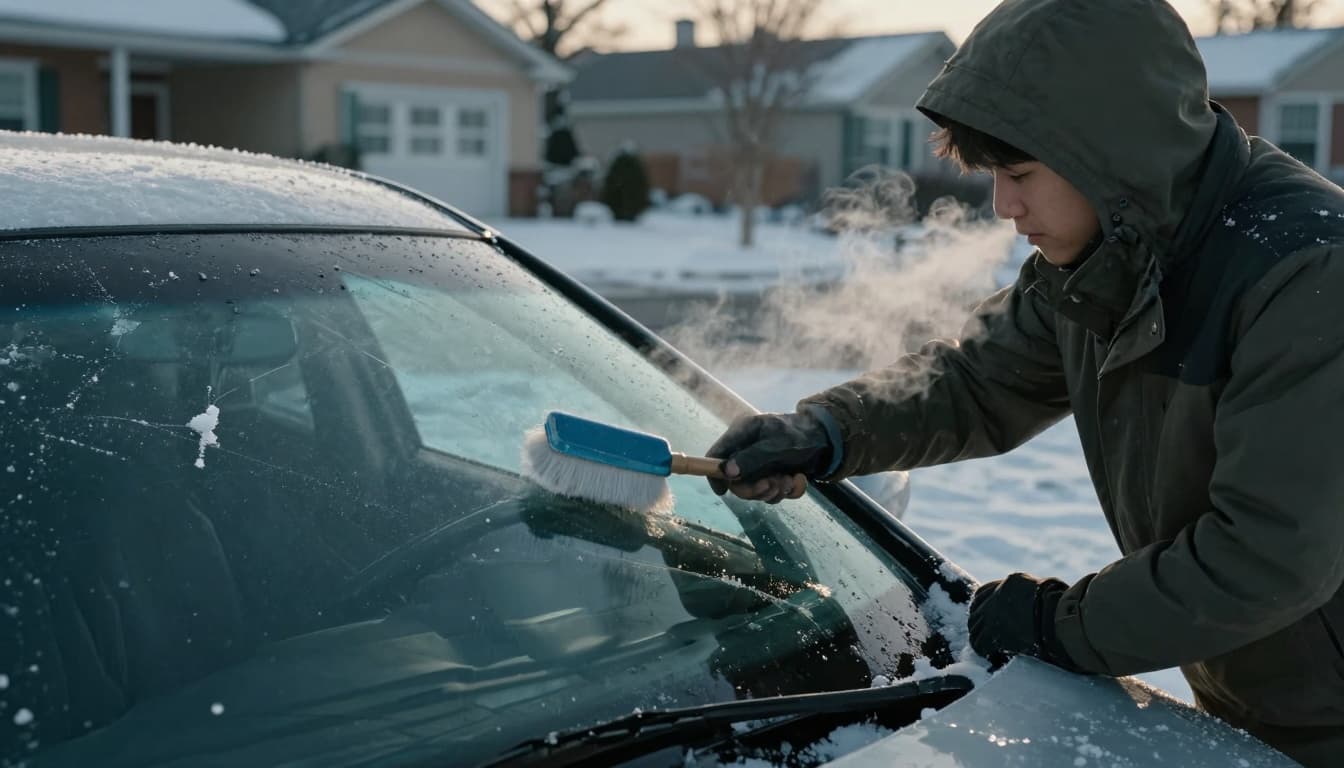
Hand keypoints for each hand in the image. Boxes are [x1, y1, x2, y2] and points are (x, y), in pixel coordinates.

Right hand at [705, 409, 833, 501]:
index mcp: (742, 434)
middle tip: (771, 485)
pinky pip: (769, 493)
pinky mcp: (770, 476)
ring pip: (753, 490)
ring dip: (772, 490)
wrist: (826, 441)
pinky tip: (794, 481)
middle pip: (735, 480)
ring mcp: (758, 465)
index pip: (716, 454)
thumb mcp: (775, 445)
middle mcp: (746, 450)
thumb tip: (726, 472)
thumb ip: (751, 458)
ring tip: (787, 481)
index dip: (715, 474)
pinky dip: (782, 491)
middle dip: (754, 488)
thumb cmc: (800, 436)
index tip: (722, 491)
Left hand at [968, 572, 1079, 671]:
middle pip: (975, 610)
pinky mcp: (993, 633)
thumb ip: (1033, 594)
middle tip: (986, 636)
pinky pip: (980, 644)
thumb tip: (1038, 600)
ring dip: (981, 637)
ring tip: (991, 648)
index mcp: (1012, 582)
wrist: (1062, 619)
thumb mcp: (1048, 590)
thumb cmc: (1066, 606)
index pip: (983, 592)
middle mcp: (998, 595)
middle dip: (979, 623)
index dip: (982, 605)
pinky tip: (995, 656)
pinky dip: (985, 651)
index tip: (985, 615)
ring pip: (975, 627)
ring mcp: (992, 614)